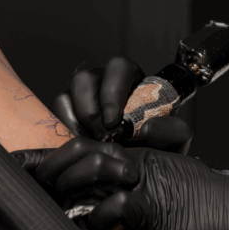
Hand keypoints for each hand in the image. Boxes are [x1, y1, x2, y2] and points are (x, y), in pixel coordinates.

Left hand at [15, 138, 228, 229]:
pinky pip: (112, 206)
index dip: (52, 156)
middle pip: (81, 150)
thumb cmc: (211, 211)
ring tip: (66, 214)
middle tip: (37, 190)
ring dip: (70, 193)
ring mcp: (146, 182)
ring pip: (91, 170)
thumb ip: (137, 192)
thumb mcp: (169, 193)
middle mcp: (139, 163)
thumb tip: (99, 211)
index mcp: (140, 157)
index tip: (27, 168)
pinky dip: (96, 223)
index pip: (86, 144)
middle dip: (50, 170)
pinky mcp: (153, 207)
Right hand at [51, 56, 190, 151]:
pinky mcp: (64, 116)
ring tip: (88, 145)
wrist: (143, 161)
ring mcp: (78, 97)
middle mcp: (100, 81)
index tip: (114, 121)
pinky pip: (52, 118)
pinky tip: (76, 151)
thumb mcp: (176, 138)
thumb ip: (171, 131)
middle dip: (89, 108)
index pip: (118, 68)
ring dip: (72, 122)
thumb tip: (146, 128)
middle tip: (100, 136)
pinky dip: (61, 134)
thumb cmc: (160, 142)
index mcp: (129, 77)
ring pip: (63, 97)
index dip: (112, 91)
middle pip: (83, 79)